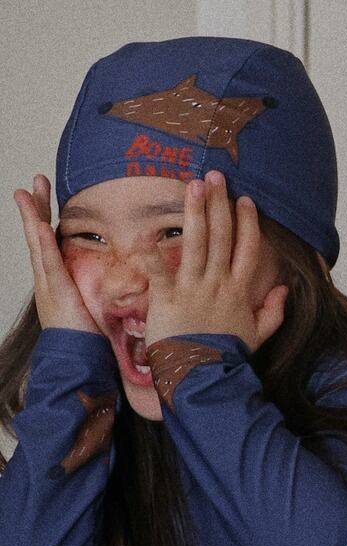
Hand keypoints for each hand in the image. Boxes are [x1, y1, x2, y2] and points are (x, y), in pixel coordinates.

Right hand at [13, 173, 102, 334]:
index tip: (45, 194)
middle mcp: (48, 280)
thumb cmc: (87, 340)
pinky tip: (41, 225)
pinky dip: (44, 245)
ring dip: (34, 216)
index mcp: (58, 280)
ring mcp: (49, 286)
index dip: (46, 216)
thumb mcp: (93, 306)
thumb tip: (118, 275)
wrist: (75, 364)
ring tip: (29, 193)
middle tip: (35, 181)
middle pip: (39, 236)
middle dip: (36, 208)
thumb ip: (99, 288)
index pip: (50, 241)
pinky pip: (49, 265)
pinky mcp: (57, 295)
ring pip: (38, 244)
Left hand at [144, 171, 288, 355]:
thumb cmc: (227, 357)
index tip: (246, 200)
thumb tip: (284, 288)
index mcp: (239, 290)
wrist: (203, 377)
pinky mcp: (167, 299)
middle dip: (220, 203)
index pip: (247, 248)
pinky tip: (145, 232)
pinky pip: (158, 272)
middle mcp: (217, 282)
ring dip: (195, 211)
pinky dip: (151, 253)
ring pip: (196, 242)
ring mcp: (192, 288)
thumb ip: (274, 311)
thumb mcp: (258, 335)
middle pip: (222, 235)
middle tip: (216, 175)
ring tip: (193, 185)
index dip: (248, 222)